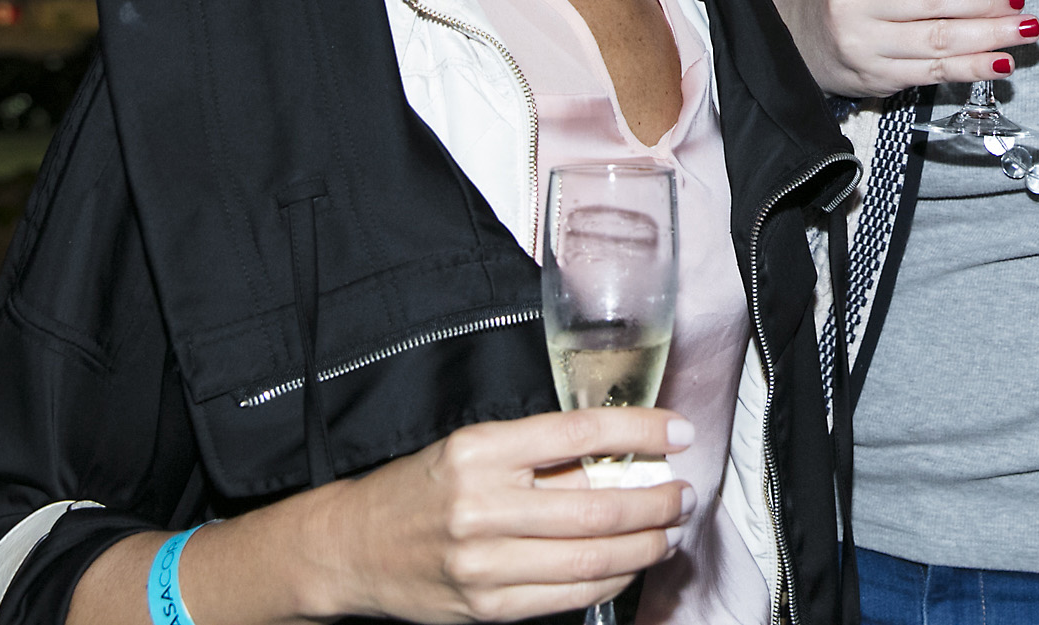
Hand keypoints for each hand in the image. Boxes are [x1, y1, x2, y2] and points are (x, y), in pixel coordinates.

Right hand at [69, 409, 694, 624]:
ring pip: (590, 558)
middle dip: (655, 500)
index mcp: (480, 449)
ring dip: (643, 544)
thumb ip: (541, 451)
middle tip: (685, 493)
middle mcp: (481, 505)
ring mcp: (484, 563)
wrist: (352, 547)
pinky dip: (611, 580)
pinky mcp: (487, 606)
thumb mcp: (473, 448)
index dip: (641, 431)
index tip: (679, 431)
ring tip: (668, 530)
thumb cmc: (420, 488)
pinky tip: (629, 564)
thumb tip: (624, 452)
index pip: (580, 433)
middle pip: (595, 506)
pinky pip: (569, 596)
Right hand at [770, 0, 1033, 99]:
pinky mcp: (875, 78)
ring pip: (939, 40)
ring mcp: (865, 44)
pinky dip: (972, 68)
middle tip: (1020, 4)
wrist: (793, 38)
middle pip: (936, 0)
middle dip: (988, 3)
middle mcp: (859, 1)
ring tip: (1024, 31)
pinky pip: (933, 74)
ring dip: (990, 37)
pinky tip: (1000, 61)